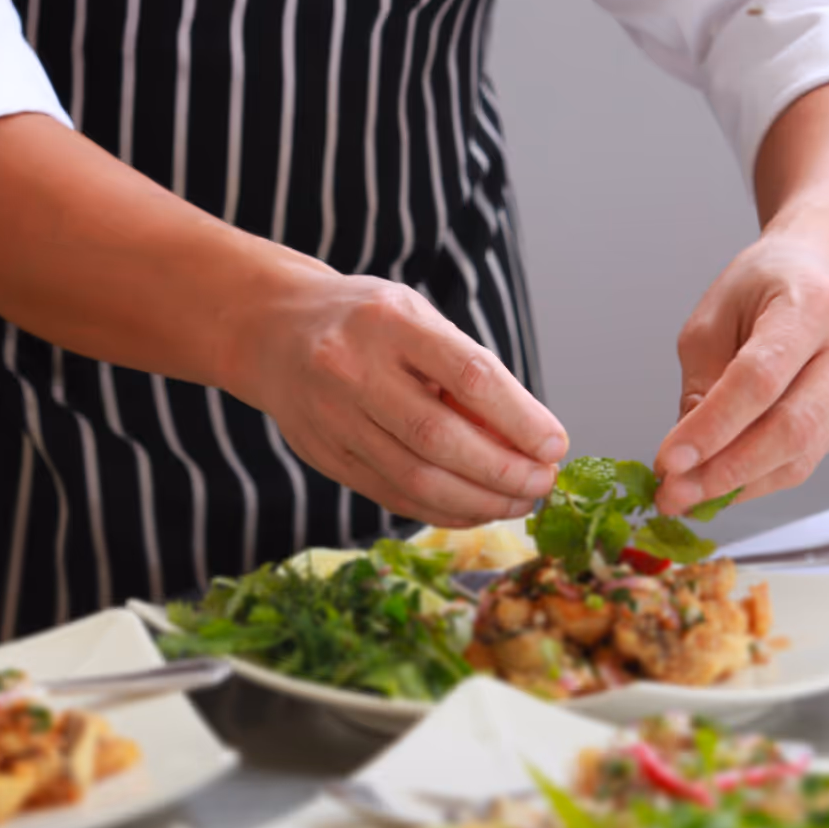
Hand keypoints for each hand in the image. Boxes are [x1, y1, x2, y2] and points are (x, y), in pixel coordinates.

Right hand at [229, 271, 567, 527]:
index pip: (468, 374)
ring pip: (415, 478)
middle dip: (503, 471)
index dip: (519, 418)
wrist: (273, 332)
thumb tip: (529, 436)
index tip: (555, 446)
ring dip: (479, 501)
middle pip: (439, 437)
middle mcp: (355, 369)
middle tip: (543, 483)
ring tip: (519, 502)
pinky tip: (476, 509)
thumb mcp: (416, 316)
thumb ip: (464, 368)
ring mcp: (333, 417)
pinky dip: (442, 510)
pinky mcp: (325, 455)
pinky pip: (392, 496)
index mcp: (391, 321)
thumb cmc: (365, 322)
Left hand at [653, 229, 828, 514]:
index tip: (668, 461)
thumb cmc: (769, 282)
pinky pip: (805, 459)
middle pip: (791, 428)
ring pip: (802, 454)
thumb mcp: (716, 314)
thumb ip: (702, 380)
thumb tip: (685, 450)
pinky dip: (757, 479)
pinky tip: (718, 485)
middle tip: (674, 495)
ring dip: (738, 486)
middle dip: (725, 471)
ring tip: (685, 498)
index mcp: (813, 306)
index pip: (759, 380)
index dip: (712, 427)